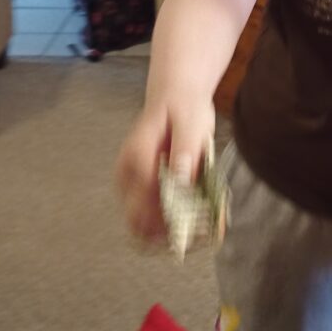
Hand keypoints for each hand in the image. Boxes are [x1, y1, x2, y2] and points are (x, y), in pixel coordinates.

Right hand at [115, 99, 215, 241]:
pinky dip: (171, 225)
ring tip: (203, 229)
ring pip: (141, 225)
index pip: (147, 198)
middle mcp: (128, 174)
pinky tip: (196, 222)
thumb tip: (182, 177)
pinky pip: (150, 217)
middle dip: (169, 233)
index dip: (173, 216)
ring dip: (170, 233)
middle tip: (202, 232)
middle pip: (138, 220)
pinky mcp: (142, 190)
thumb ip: (185, 149)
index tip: (200, 225)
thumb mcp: (191, 123)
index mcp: (137, 156)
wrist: (174, 97)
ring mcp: (132, 185)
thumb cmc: (183, 108)